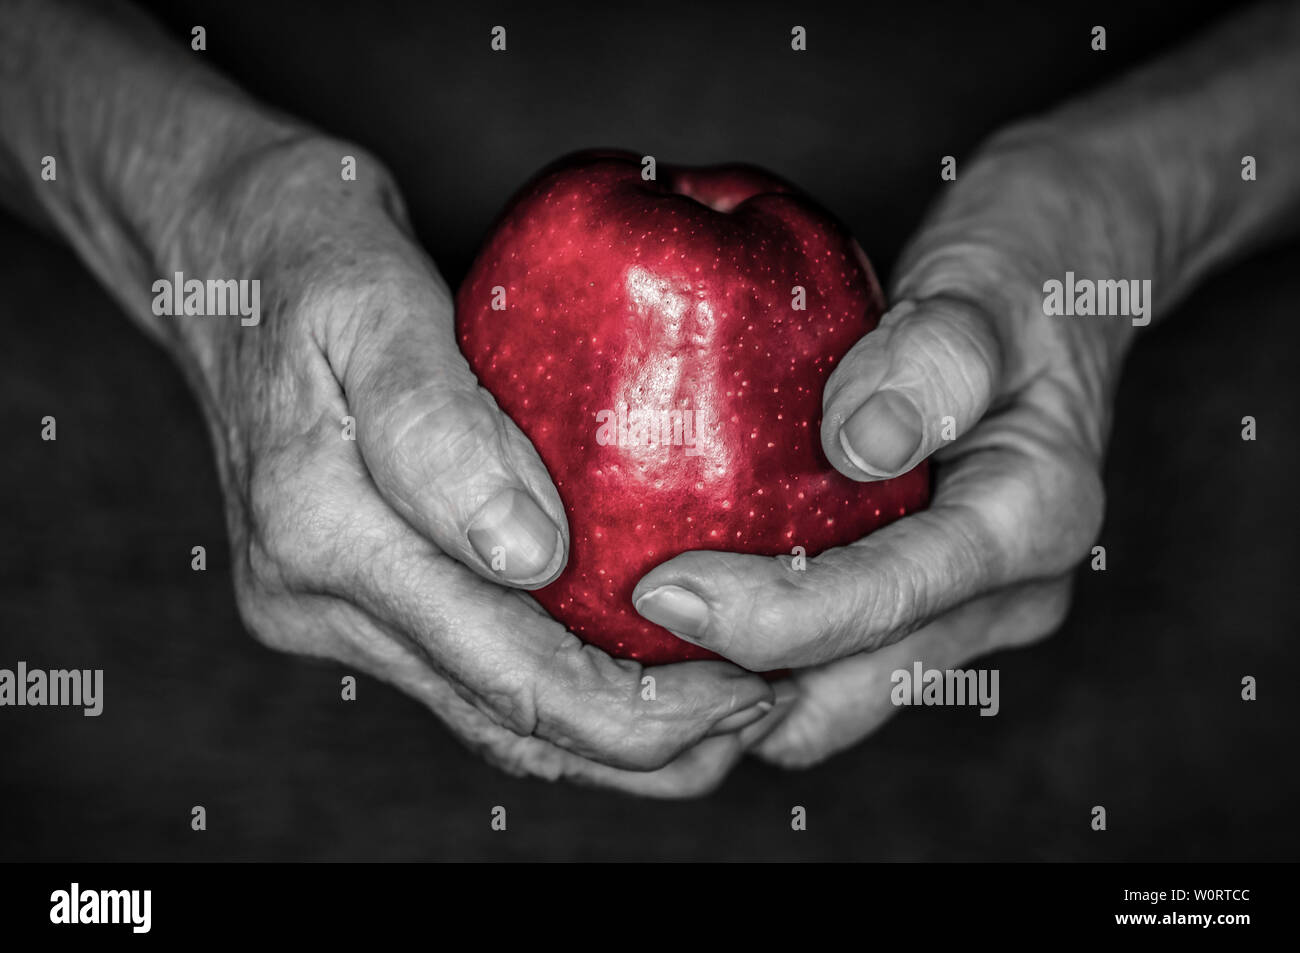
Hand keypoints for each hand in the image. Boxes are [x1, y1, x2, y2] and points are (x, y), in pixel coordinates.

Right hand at [178, 140, 772, 793]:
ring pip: (489, 715)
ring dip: (609, 735)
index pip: (506, 669)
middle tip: (764, 710)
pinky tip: (637, 672)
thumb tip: (530, 558)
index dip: (638, 708)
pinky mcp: (349, 596)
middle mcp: (314, 598)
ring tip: (726, 713)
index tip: (750, 690)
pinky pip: (470, 670)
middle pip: (506, 719)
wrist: (219, 250)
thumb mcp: (370, 299)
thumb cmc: (303, 249)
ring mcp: (325, 608)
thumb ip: (439, 430)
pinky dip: (560, 690)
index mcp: (322, 532)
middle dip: (645, 741)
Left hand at [633, 134, 1129, 765]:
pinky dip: (748, 662)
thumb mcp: (987, 283)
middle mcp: (1005, 594)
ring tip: (628, 653)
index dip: (771, 614)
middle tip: (617, 653)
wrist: (1059, 286)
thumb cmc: (1018, 271)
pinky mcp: (916, 609)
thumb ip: (937, 357)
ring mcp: (961, 612)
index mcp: (1033, 521)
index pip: (890, 598)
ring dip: (732, 693)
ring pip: (829, 701)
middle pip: (850, 690)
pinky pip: (821, 667)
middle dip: (732, 690)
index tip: (658, 588)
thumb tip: (861, 445)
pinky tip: (672, 619)